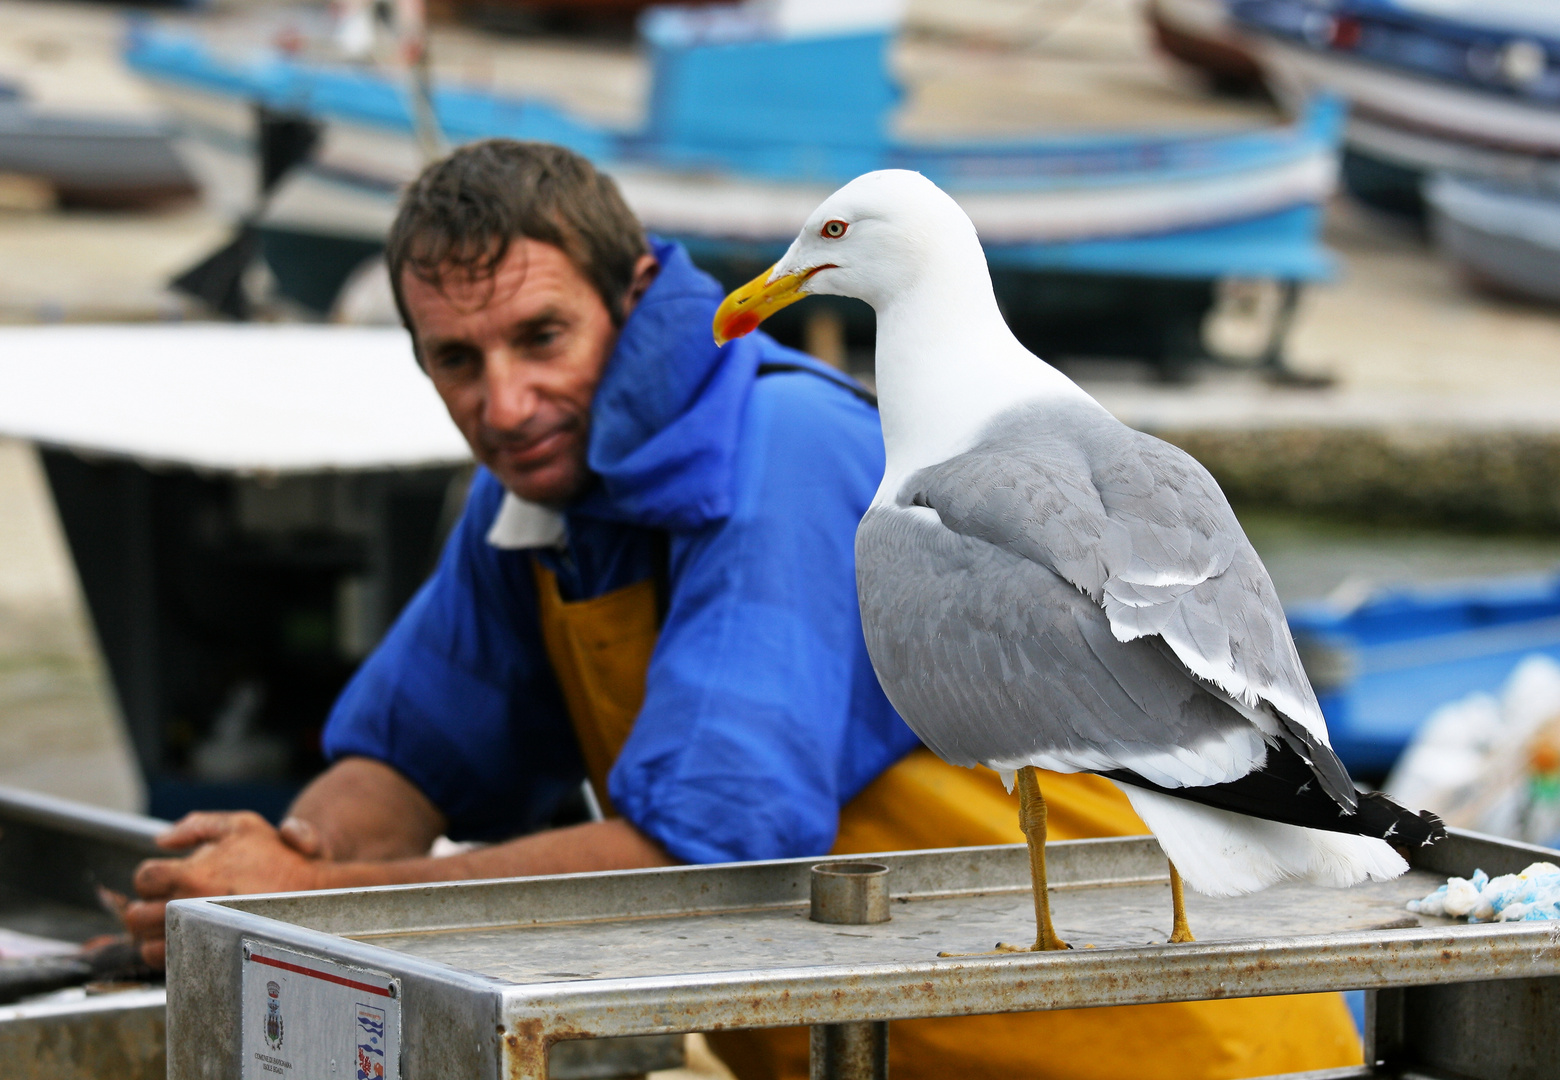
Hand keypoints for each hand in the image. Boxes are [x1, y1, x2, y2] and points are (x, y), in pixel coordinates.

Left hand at [126, 811, 329, 967]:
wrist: (311, 893)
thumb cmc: (276, 857)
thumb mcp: (241, 824)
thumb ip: (197, 825)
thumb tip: (162, 840)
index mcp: (191, 875)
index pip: (144, 878)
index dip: (152, 875)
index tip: (166, 875)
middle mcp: (188, 908)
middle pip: (136, 916)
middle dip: (143, 907)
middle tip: (160, 902)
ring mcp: (197, 937)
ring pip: (146, 945)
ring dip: (151, 934)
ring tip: (170, 922)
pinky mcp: (208, 957)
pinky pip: (169, 963)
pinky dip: (169, 952)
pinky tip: (186, 937)